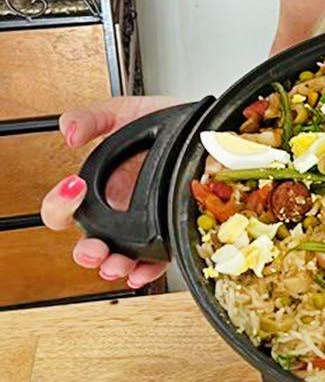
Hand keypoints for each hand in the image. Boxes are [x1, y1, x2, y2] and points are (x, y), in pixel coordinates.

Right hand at [40, 95, 179, 289]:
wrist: (206, 125)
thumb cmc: (165, 119)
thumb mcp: (125, 111)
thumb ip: (93, 117)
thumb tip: (69, 131)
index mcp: (100, 187)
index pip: (64, 209)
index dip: (60, 205)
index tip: (74, 189)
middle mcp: (118, 210)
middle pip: (91, 243)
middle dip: (89, 252)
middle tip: (95, 250)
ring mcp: (145, 222)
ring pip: (121, 256)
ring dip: (115, 265)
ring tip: (118, 264)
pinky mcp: (171, 229)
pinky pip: (157, 258)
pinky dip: (148, 270)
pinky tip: (142, 271)